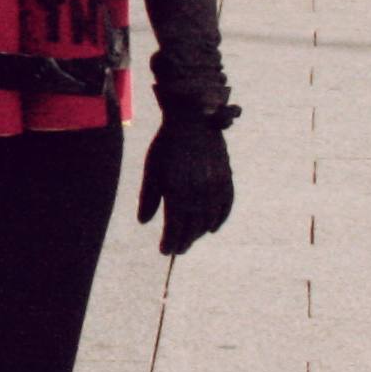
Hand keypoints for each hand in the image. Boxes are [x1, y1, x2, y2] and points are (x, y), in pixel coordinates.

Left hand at [134, 105, 235, 256]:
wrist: (193, 120)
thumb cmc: (166, 145)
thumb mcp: (152, 170)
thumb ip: (149, 198)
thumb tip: (144, 222)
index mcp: (177, 191)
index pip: (175, 227)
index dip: (170, 242)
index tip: (164, 251)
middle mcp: (199, 192)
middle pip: (193, 228)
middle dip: (184, 241)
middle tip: (177, 250)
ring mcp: (215, 186)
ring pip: (209, 220)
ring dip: (199, 233)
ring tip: (190, 238)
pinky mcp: (226, 179)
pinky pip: (225, 206)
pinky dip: (219, 219)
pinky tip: (211, 228)